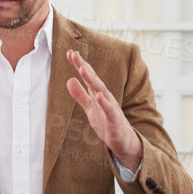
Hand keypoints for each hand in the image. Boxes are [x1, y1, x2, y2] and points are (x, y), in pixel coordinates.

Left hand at [67, 50, 142, 169]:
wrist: (122, 140)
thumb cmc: (106, 122)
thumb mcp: (89, 107)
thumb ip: (80, 94)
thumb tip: (69, 80)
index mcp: (98, 93)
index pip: (88, 76)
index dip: (79, 64)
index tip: (69, 52)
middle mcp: (105, 97)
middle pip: (93, 79)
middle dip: (84, 66)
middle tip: (74, 54)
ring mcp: (110, 107)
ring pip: (101, 91)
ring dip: (92, 80)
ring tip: (83, 69)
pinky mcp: (114, 119)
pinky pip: (109, 110)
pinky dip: (104, 102)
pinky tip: (99, 95)